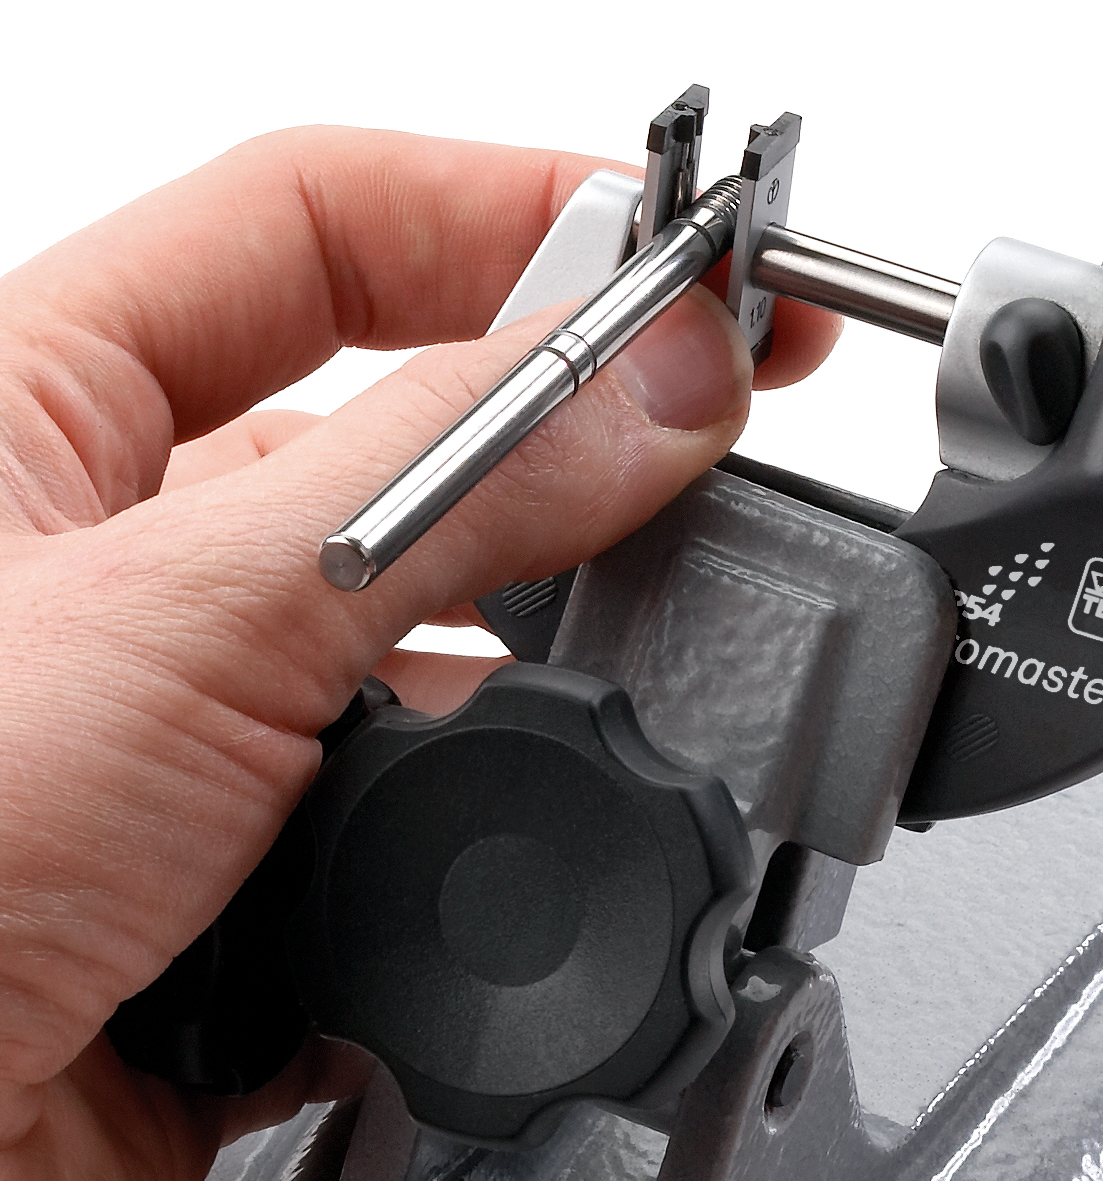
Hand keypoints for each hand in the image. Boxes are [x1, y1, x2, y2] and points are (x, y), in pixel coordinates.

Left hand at [0, 127, 839, 1178]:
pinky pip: (441, 822)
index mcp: (34, 410)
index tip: (690, 264)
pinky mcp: (262, 886)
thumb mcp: (164, 622)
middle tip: (725, 453)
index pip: (319, 226)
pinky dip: (503, 850)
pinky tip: (511, 867)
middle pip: (413, 437)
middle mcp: (131, 560)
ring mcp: (208, 731)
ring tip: (632, 690)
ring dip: (543, 687)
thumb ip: (443, 486)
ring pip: (449, 650)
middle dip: (578, 450)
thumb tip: (652, 386)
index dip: (515, 215)